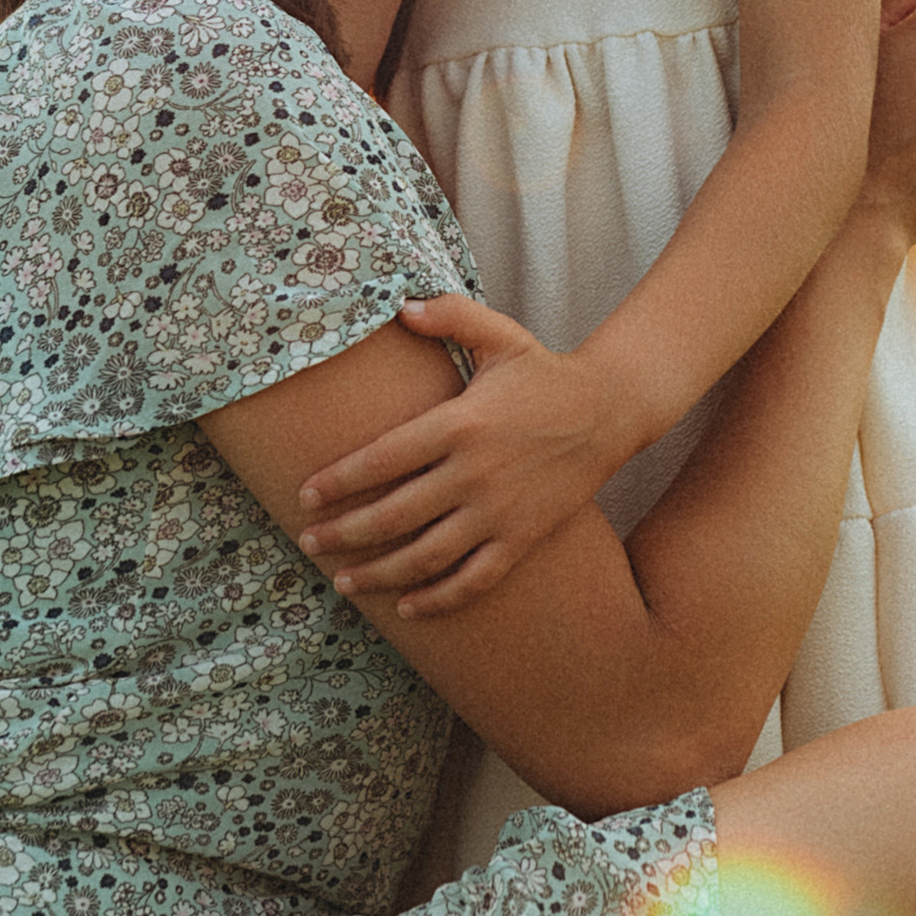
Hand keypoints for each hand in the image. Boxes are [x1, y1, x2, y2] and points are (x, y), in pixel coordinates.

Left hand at [295, 293, 629, 616]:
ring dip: (380, 574)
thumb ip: (450, 315)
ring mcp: (500, 512)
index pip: (384, 459)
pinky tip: (406, 609)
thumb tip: (401, 306)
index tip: (305, 495)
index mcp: (461, 423)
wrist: (610, 411)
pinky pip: (474, 580)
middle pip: (395, 515)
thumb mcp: (501, 335)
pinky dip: (438, 600)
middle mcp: (476, 473)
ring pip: (427, 556)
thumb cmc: (544, 373)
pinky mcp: (523, 538)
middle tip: (308, 543)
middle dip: (344, 533)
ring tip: (342, 581)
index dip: (340, 481)